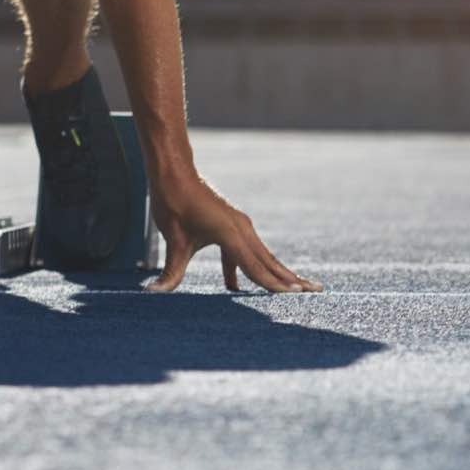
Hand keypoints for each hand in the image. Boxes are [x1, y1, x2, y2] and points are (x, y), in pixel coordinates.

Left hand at [147, 174, 319, 293]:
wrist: (174, 173)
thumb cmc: (174, 204)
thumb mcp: (174, 239)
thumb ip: (171, 270)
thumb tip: (153, 293)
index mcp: (231, 233)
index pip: (255, 266)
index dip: (274, 284)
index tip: (295, 295)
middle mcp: (242, 229)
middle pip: (270, 261)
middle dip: (291, 278)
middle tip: (316, 290)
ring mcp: (240, 226)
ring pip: (263, 256)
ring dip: (280, 272)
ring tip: (300, 286)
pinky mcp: (233, 225)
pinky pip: (248, 251)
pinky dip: (252, 267)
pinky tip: (238, 286)